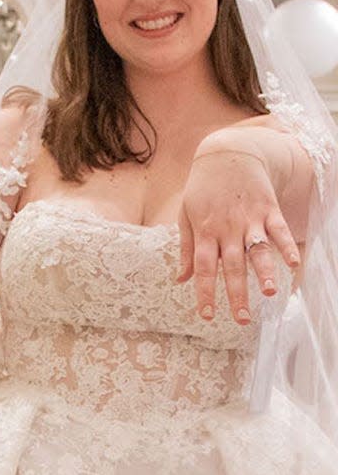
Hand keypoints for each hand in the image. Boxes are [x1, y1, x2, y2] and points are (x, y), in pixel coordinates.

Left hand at [177, 146, 298, 323]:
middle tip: (241, 319)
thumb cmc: (202, 190)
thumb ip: (185, 250)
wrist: (226, 155)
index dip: (204, 292)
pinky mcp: (268, 210)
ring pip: (257, 251)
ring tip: (269, 294)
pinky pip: (278, 231)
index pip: (203, 268)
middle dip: (236, 294)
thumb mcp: (186, 216)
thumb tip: (180, 280)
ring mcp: (249, 220)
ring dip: (264, 273)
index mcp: (204, 233)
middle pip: (231, 266)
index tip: (206, 315)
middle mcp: (227, 229)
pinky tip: (293, 264)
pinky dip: (287, 246)